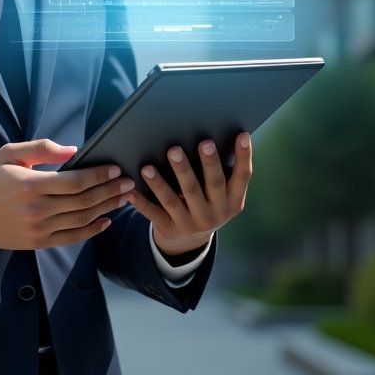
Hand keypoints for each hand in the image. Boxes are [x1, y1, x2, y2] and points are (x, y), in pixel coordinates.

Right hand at [0, 139, 135, 250]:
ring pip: (82, 220)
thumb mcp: (9, 153)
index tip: (115, 168)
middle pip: (84, 202)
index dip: (99, 175)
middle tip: (129, 182)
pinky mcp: (37, 243)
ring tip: (123, 198)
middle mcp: (37, 210)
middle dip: (110, 190)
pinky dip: (91, 231)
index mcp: (30, 185)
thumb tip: (74, 150)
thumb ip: (42, 149)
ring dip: (106, 209)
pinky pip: (71, 238)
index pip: (75, 182)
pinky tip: (105, 221)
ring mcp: (38, 230)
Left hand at [125, 133, 251, 257]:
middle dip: (205, 163)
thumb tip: (220, 132)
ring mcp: (192, 223)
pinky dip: (141, 202)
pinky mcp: (170, 229)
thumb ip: (222, 172)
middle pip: (210, 185)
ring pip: (175, 200)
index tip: (243, 135)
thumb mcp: (221, 195)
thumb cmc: (206, 203)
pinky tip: (130, 191)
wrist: (188, 243)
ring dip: (161, 183)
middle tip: (201, 142)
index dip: (244, 156)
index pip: (242, 177)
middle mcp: (215, 213)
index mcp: (233, 202)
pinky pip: (154, 213)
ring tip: (149, 167)